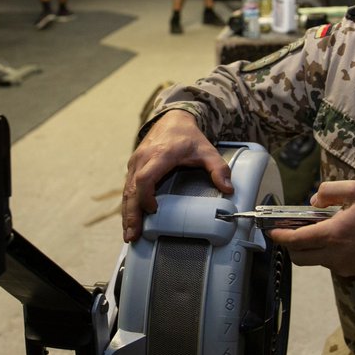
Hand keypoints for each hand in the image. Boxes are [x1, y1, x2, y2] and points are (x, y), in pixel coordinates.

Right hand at [122, 110, 232, 242]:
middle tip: (133, 235)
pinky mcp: (133, 168)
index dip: (146, 196)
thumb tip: (228, 189)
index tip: (153, 210)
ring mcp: (136, 163)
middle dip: (132, 214)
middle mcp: (143, 159)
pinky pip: (128, 188)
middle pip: (131, 189)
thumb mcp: (207, 150)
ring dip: (127, 214)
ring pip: (127, 191)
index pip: (145, 178)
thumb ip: (219, 168)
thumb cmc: (188, 136)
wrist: (172, 119)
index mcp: (160, 155)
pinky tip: (130, 221)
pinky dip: (128, 206)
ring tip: (129, 235)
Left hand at [266, 180, 354, 276]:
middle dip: (289, 245)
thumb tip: (313, 201)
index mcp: (333, 234)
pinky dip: (323, 252)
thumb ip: (330, 191)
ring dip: (307, 248)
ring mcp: (341, 266)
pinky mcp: (350, 271)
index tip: (271, 230)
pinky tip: (333, 238)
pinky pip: (328, 263)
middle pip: (298, 257)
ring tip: (315, 230)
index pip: (296, 240)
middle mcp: (333, 254)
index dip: (280, 236)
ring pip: (313, 261)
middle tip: (290, 231)